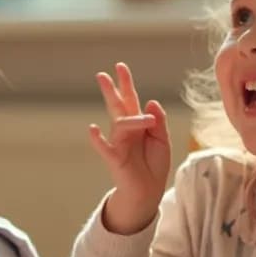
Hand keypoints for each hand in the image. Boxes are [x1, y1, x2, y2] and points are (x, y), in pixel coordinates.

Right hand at [88, 62, 170, 233]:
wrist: (149, 190)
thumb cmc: (154, 164)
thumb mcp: (162, 140)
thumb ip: (159, 121)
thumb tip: (151, 101)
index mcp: (138, 123)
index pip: (131, 99)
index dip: (126, 83)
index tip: (120, 66)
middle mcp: (126, 130)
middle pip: (117, 106)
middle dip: (111, 90)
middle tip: (102, 74)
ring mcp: (118, 142)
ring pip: (122, 123)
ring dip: (135, 119)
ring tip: (149, 122)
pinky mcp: (114, 157)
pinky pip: (105, 147)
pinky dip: (98, 139)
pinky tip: (92, 129)